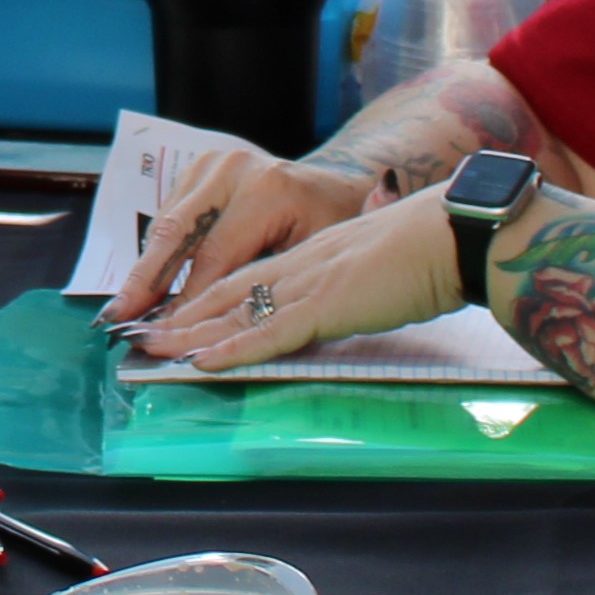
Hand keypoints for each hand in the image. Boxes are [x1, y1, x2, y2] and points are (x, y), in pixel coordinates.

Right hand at [99, 134, 370, 337]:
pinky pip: (170, 214)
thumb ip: (265, 282)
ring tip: (124, 306)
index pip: (214, 255)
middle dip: (145, 280)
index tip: (168, 335)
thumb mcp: (313, 256)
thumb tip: (215, 322)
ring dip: (146, 267)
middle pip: (176, 231)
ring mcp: (211, 163)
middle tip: (118, 316)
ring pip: (166, 223)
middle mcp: (231, 169)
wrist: (333, 182)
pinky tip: (145, 284)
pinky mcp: (198, 167)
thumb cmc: (332, 226)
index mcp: (266, 189)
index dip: (189, 298)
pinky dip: (158, 251)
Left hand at [139, 187, 460, 370]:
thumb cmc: (427, 250)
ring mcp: (309, 282)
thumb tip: (340, 299)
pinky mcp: (326, 305)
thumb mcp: (372, 266)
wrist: (452, 233)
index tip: (175, 313)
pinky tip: (203, 361)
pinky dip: (234, 348)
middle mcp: (299, 264)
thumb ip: (346, 282)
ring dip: (191, 332)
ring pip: (236, 309)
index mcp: (310, 253)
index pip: (246, 275)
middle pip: (227, 290)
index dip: (207, 296)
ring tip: (153, 348)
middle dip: (182, 315)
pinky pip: (270, 330)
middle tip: (142, 333)